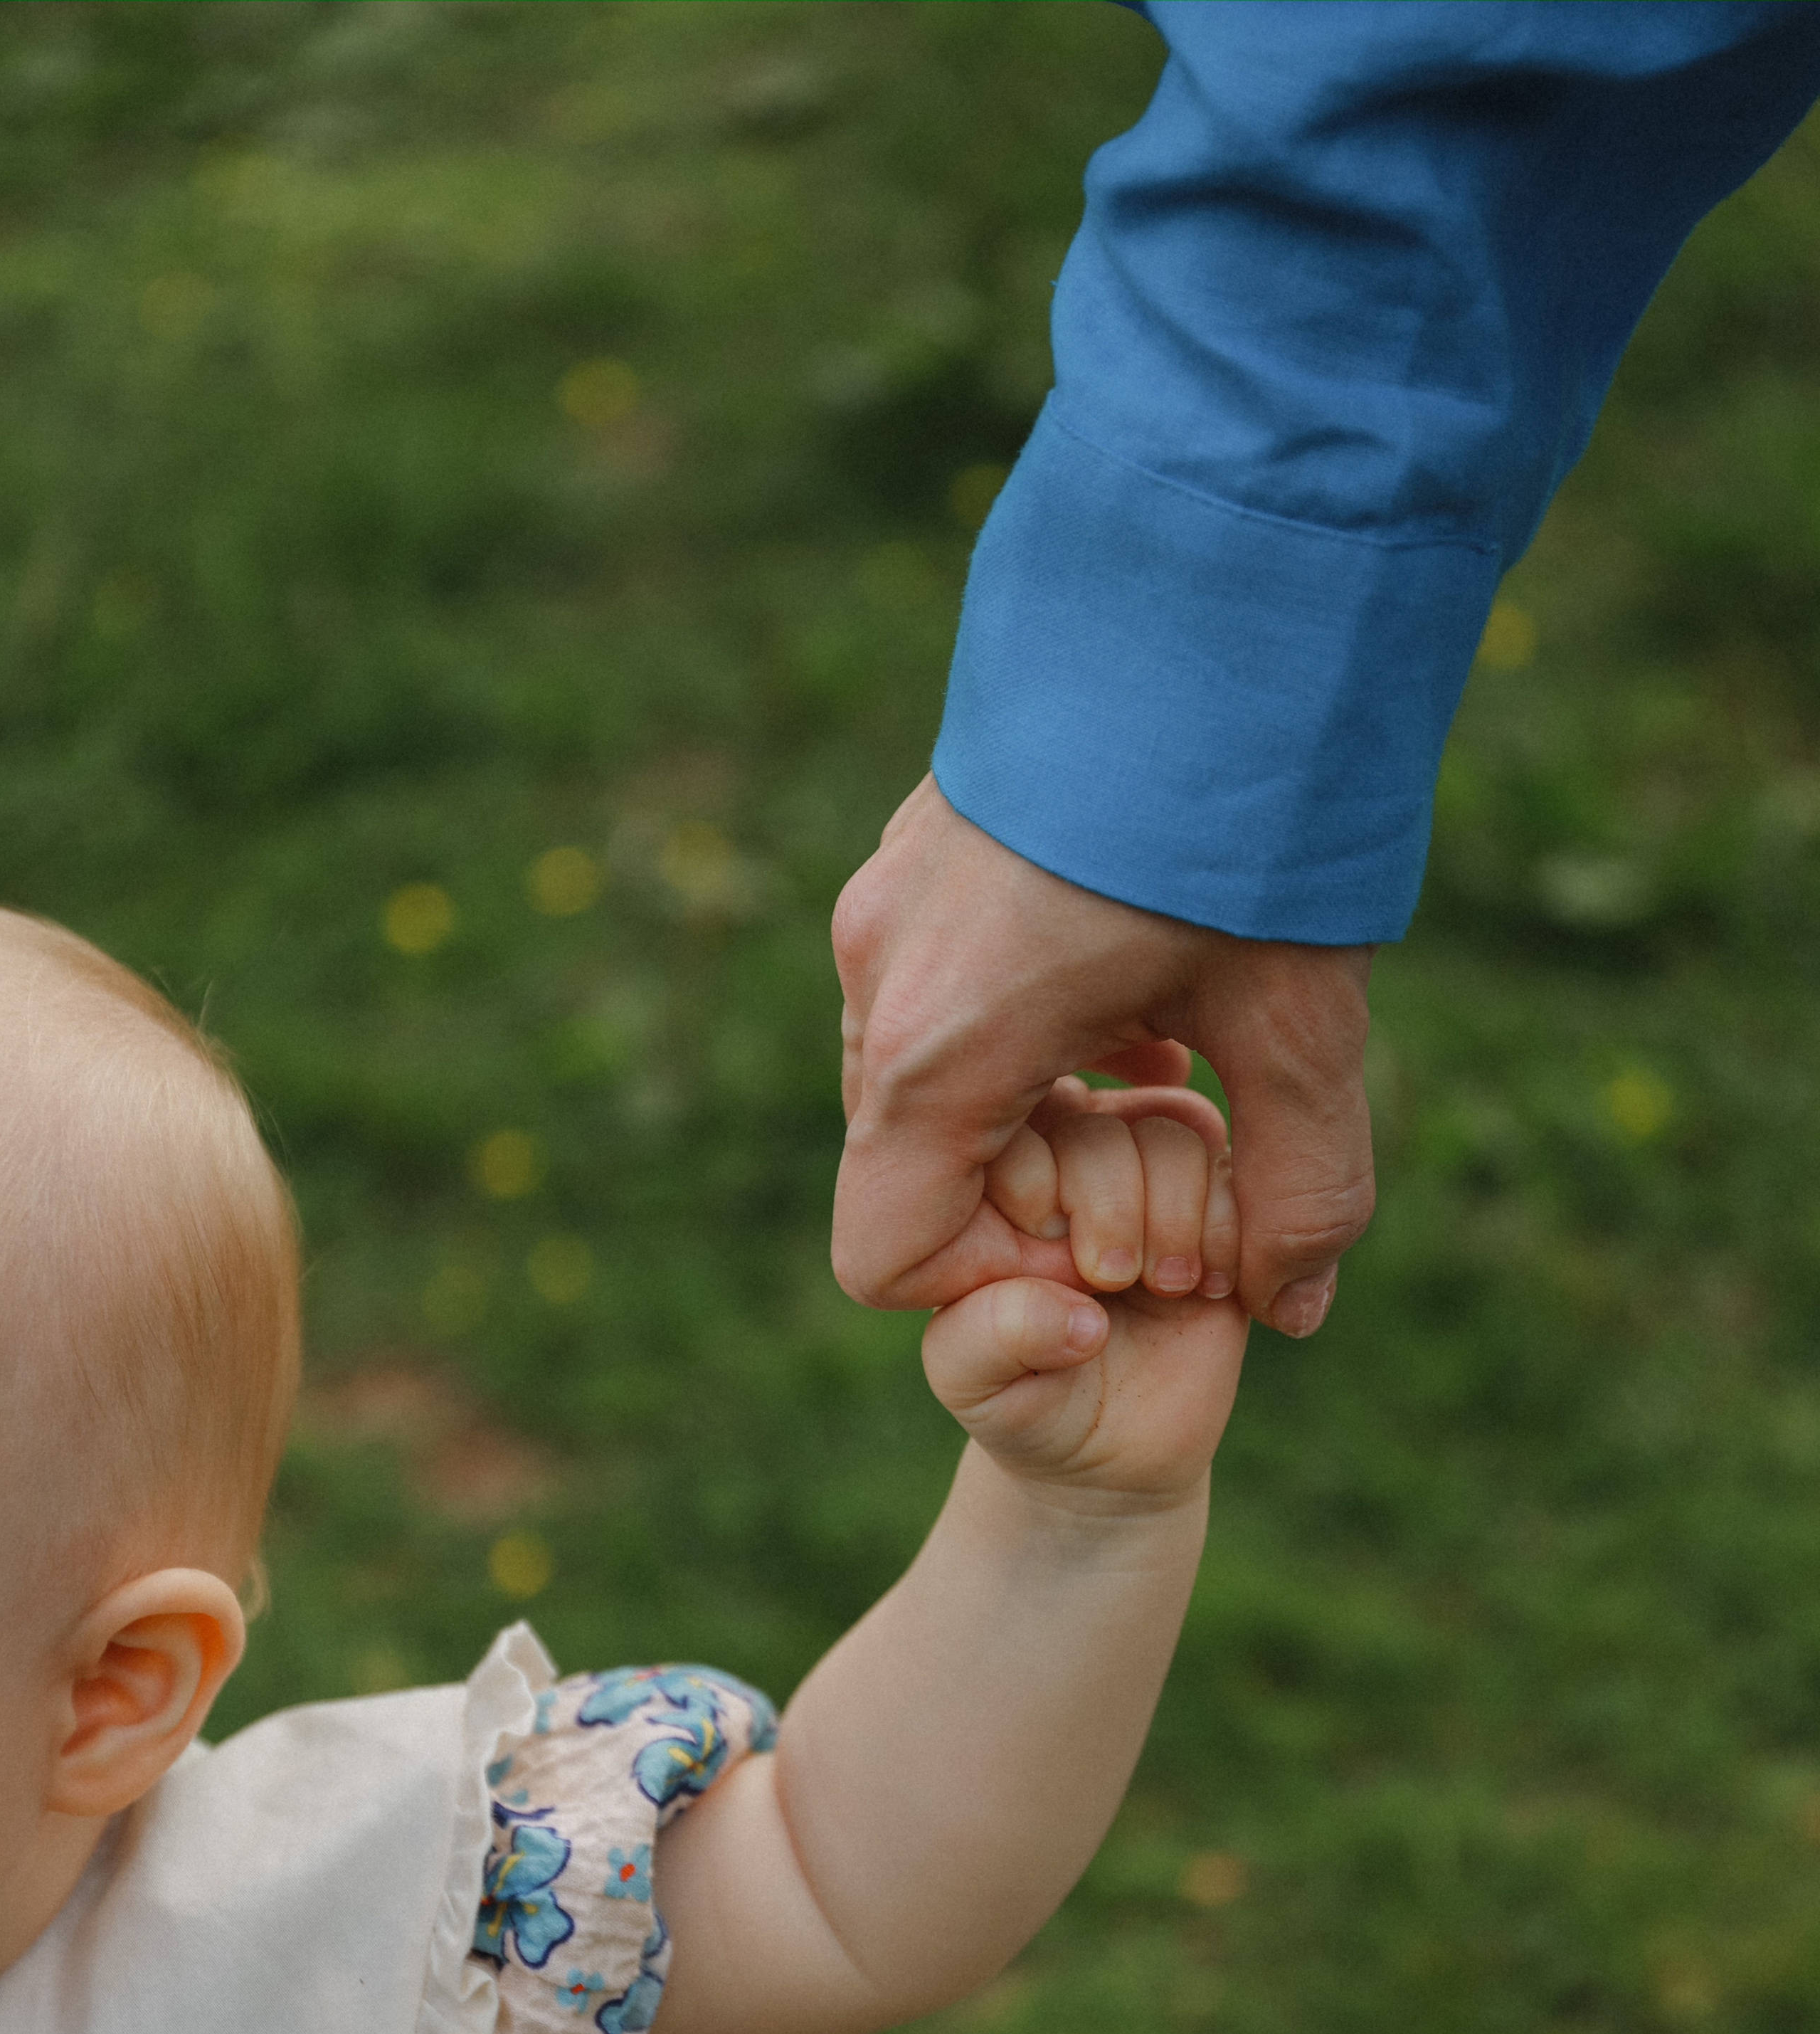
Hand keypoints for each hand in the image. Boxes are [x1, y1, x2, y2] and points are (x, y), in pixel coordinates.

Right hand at [833, 777, 1373, 1334]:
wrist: (1224, 570)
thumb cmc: (1254, 807)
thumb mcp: (1305, 1020)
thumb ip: (1303, 1188)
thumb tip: (1298, 1309)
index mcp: (944, 1043)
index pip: (887, 1255)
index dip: (996, 1283)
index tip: (1112, 1243)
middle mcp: (882, 974)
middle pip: (907, 1165)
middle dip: (1027, 1190)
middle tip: (1158, 1143)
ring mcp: (888, 897)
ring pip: (923, 1076)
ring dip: (1031, 1102)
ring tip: (1160, 1052)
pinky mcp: (919, 844)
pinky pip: (936, 989)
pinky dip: (1023, 1026)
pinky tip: (1139, 981)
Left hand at [923, 1091, 1248, 1510]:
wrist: (1110, 1451)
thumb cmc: (1023, 1401)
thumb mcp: (978, 1384)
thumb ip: (992, 1341)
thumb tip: (1077, 1315)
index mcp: (997, 1186)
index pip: (1012, 1129)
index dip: (1040, 1182)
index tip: (1052, 1260)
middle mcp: (1070, 1164)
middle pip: (1100, 1121)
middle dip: (1113, 1201)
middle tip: (1112, 1280)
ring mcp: (1148, 1180)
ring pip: (1175, 1134)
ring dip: (1177, 1212)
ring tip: (1169, 1286)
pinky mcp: (1219, 1209)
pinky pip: (1241, 1173)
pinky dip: (1231, 1227)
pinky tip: (1213, 1289)